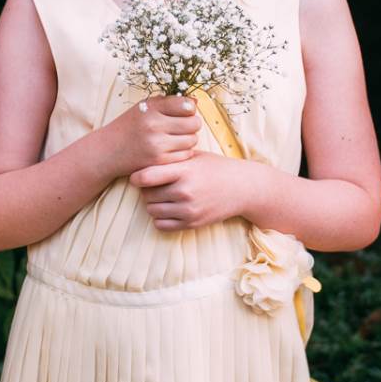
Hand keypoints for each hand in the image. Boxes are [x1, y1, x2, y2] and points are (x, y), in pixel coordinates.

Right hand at [102, 95, 200, 176]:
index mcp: (151, 108)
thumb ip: (169, 102)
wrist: (108, 150)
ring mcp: (157, 145)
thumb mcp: (144, 108)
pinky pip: (186, 154)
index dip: (189, 109)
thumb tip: (196, 102)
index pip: (187, 105)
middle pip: (194, 123)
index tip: (183, 112)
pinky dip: (183, 152)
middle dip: (192, 124)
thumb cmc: (130, 126)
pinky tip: (172, 149)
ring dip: (188, 139)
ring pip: (192, 140)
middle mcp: (154, 125)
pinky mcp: (159, 161)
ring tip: (176, 138)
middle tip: (182, 127)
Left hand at [130, 151, 252, 231]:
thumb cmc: (216, 168)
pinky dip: (160, 218)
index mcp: (184, 171)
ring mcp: (188, 210)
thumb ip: (171, 158)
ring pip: (152, 211)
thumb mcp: (195, 156)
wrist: (243, 188)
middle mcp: (185, 192)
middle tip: (155, 184)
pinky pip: (161, 225)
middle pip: (147, 195)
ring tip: (163, 195)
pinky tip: (168, 208)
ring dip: (153, 204)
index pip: (146, 177)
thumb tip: (144, 158)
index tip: (137, 176)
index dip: (136, 176)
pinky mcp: (192, 223)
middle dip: (147, 189)